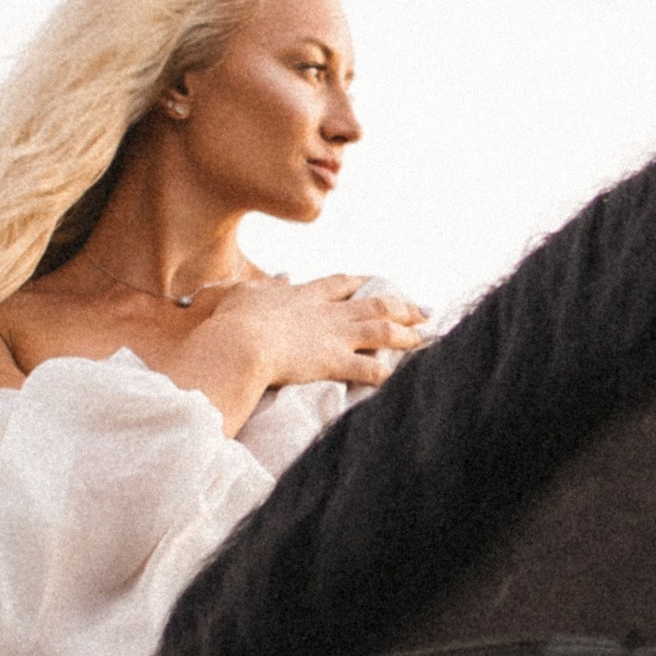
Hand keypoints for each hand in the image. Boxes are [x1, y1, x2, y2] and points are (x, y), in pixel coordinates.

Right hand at [212, 273, 428, 390]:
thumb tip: (277, 277)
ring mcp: (334, 336)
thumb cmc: (230, 320)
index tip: (374, 281)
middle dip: (401, 306)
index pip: (339, 284)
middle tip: (422, 309)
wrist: (238, 341)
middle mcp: (326, 312)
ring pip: (382, 330)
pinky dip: (387, 374)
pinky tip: (401, 377)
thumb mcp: (238, 294)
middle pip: (374, 303)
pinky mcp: (334, 361)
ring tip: (425, 336)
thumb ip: (257, 287)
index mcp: (303, 295)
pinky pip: (370, 369)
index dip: (360, 282)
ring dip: (406, 335)